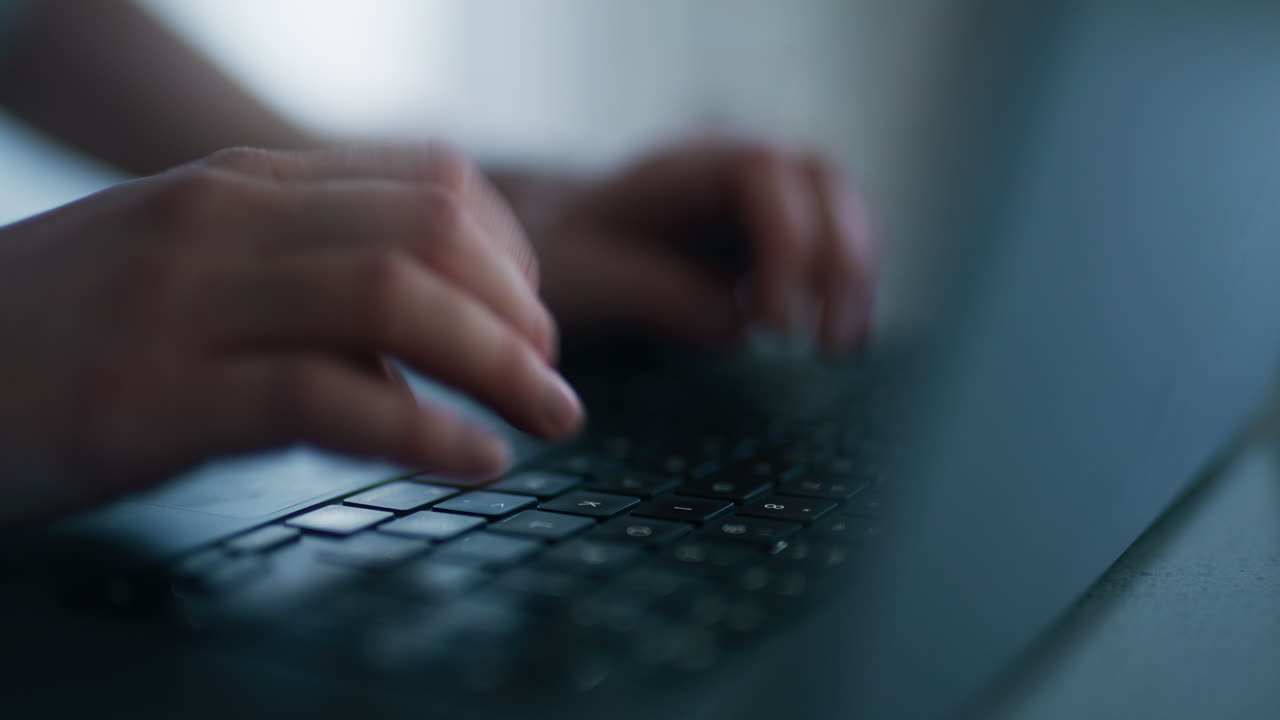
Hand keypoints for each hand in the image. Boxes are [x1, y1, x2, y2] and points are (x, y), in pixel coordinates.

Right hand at [0, 145, 582, 523]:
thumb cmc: (57, 332)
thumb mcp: (185, 270)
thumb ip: (302, 283)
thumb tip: (423, 346)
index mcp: (238, 185)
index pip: (428, 183)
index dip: (512, 255)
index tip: (534, 318)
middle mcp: (219, 221)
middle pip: (430, 236)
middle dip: (523, 313)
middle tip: (555, 379)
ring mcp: (182, 303)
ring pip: (394, 301)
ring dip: (500, 365)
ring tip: (548, 420)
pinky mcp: (151, 396)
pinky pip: (327, 398)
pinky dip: (426, 431)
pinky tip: (476, 460)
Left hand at [515, 140, 878, 351]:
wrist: (562, 249)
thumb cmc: (564, 256)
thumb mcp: (583, 277)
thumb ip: (652, 294)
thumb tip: (735, 324)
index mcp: (684, 165)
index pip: (764, 173)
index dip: (786, 241)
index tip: (771, 321)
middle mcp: (736, 171)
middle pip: (823, 181)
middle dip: (839, 259)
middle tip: (824, 342)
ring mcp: (765, 201)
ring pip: (843, 212)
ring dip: (856, 277)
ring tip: (840, 348)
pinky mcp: (780, 240)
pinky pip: (836, 251)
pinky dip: (850, 291)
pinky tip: (843, 343)